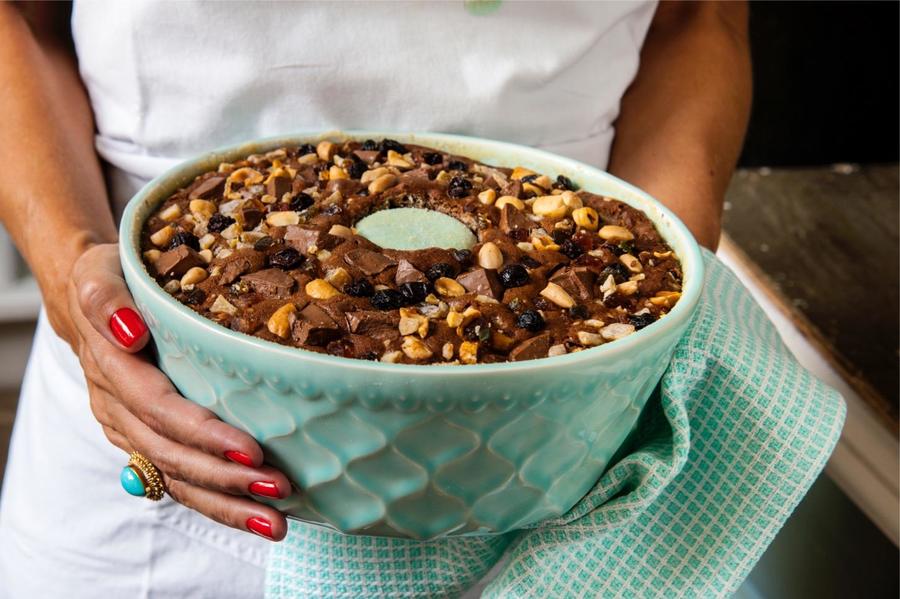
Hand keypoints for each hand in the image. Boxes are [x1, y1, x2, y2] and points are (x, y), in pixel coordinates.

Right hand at [62, 243, 289, 540]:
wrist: (97, 301)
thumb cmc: (114, 279)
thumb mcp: (100, 272)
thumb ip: (106, 300)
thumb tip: (130, 332)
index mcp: (112, 367)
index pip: (159, 408)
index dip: (203, 433)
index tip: (250, 449)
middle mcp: (117, 408)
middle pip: (171, 453)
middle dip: (225, 477)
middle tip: (277, 488)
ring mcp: (129, 430)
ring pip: (174, 477)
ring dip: (225, 503)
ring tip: (275, 521)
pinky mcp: (145, 441)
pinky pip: (177, 480)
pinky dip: (215, 502)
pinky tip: (255, 516)